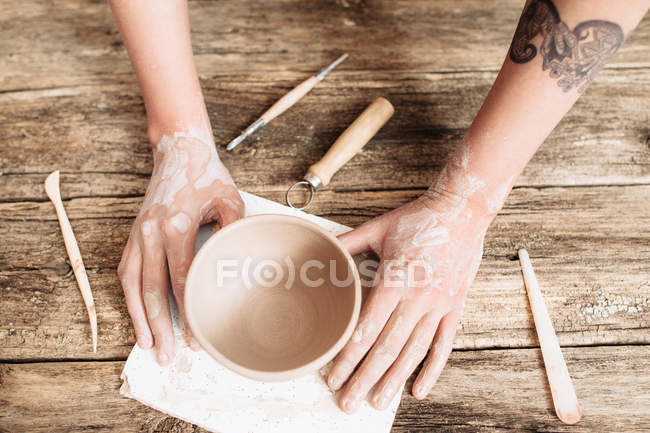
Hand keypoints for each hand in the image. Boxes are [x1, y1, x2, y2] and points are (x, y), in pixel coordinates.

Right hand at [118, 132, 243, 364]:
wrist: (179, 149)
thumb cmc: (208, 176)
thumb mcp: (231, 201)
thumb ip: (232, 234)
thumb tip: (235, 272)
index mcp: (175, 227)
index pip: (181, 282)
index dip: (189, 314)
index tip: (196, 338)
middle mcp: (151, 233)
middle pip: (153, 291)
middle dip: (159, 327)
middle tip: (166, 357)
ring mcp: (138, 234)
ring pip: (133, 285)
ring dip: (138, 318)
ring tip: (147, 346)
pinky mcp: (133, 233)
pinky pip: (125, 271)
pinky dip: (130, 296)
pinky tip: (137, 315)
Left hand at [327, 186, 491, 411]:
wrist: (462, 212)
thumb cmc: (418, 219)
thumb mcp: (378, 227)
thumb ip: (348, 244)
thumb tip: (320, 251)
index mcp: (394, 280)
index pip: (366, 328)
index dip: (348, 356)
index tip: (333, 377)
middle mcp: (417, 298)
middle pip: (387, 348)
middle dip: (364, 378)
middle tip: (347, 402)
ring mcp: (439, 306)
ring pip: (413, 352)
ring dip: (394, 380)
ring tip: (377, 402)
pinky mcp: (455, 308)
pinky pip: (443, 346)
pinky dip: (432, 370)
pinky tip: (418, 390)